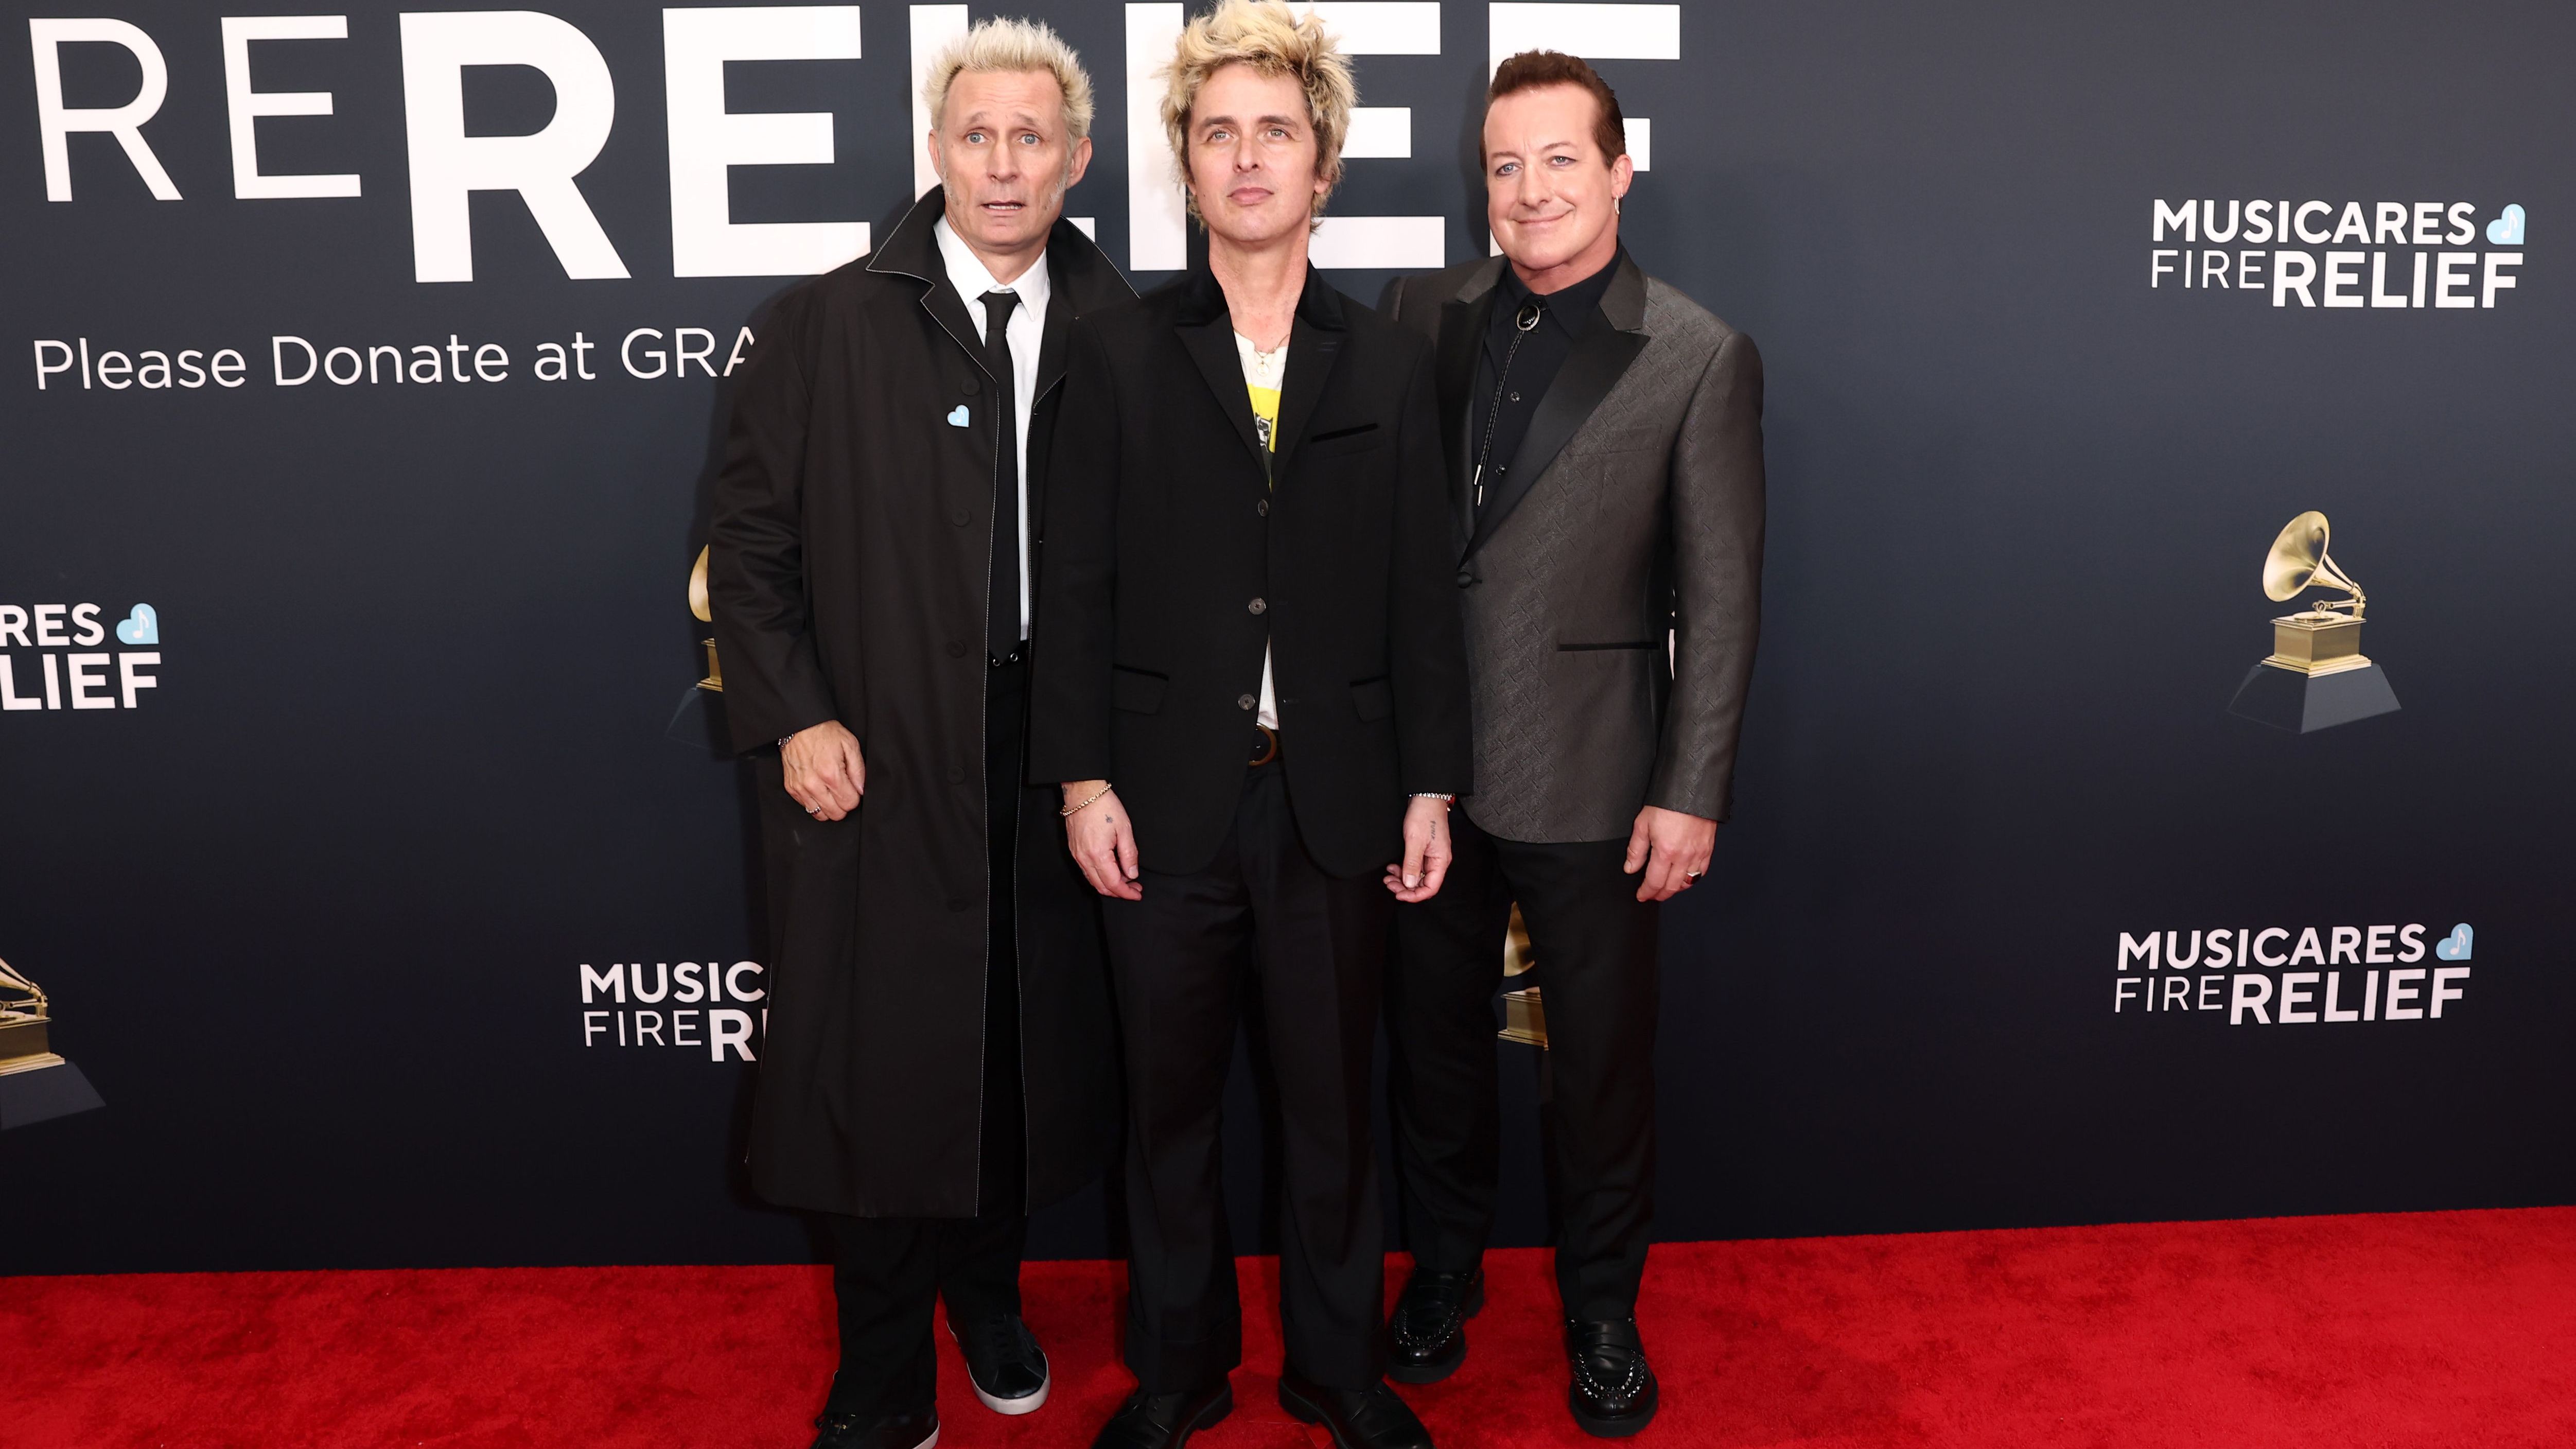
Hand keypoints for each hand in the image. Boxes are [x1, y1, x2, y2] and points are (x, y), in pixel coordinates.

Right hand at [783, 721, 864, 820]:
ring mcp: (800, 787)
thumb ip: (859, 770)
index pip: (849, 803)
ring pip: (820, 815)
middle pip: (836, 814)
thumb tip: (861, 790)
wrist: (799, 726)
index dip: (854, 797)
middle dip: (843, 805)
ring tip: (831, 793)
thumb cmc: (824, 733)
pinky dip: (815, 802)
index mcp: (830, 773)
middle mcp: (813, 784)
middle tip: (843, 791)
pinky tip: (819, 790)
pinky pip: (807, 807)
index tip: (852, 789)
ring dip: (829, 807)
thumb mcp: (850, 745)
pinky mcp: (791, 788)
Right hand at [1063, 780, 1142, 900]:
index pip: (1113, 884)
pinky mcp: (1074, 850)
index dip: (1127, 893)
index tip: (1138, 894)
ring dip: (1109, 885)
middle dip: (1119, 892)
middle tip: (1135, 888)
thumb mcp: (1124, 829)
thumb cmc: (1105, 806)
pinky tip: (1112, 870)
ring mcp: (1077, 855)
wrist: (1083, 792)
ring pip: (1093, 880)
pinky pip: (1086, 871)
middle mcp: (1084, 858)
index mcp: (1098, 854)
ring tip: (1126, 879)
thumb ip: (1129, 855)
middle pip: (1101, 886)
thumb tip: (1132, 874)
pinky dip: (1100, 876)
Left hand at [1384, 797, 1452, 902]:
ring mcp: (1431, 855)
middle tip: (1389, 884)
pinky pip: (1414, 866)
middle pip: (1423, 883)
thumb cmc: (1424, 815)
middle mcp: (1438, 860)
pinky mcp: (1424, 850)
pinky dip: (1403, 869)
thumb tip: (1409, 884)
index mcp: (1440, 861)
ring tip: (1388, 877)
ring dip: (1402, 879)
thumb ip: (1412, 864)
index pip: (1430, 888)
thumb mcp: (1414, 841)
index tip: (1399, 894)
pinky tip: (1393, 867)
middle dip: (1405, 887)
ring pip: (1417, 876)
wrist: (1426, 797)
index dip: (1415, 895)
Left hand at [1623, 805, 1715, 901]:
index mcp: (1665, 852)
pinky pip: (1701, 872)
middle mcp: (1683, 856)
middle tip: (1652, 895)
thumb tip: (1630, 868)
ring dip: (1675, 889)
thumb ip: (1636, 850)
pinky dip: (1692, 879)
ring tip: (1666, 888)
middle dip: (1659, 895)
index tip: (1642, 895)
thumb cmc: (1667, 802)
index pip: (1654, 882)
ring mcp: (1698, 854)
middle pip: (1671, 887)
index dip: (1646, 892)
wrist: (1691, 788)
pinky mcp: (1708, 849)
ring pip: (1688, 883)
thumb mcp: (1642, 824)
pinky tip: (1684, 878)